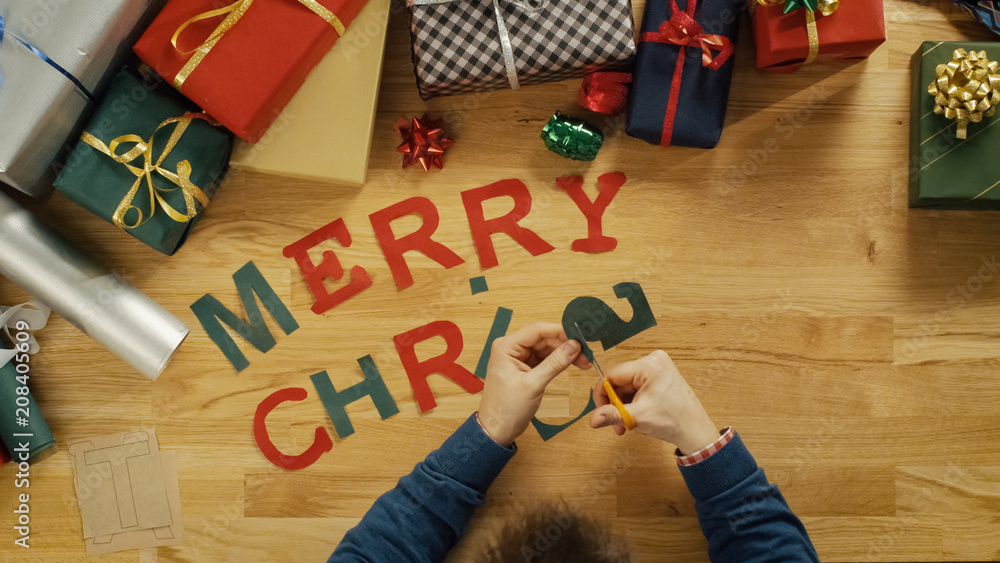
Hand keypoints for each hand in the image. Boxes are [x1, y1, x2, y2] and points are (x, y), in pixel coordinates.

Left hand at [478, 322, 590, 446]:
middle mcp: (511, 348)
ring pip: (546, 348)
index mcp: (507, 346)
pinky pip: (545, 359)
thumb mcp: (534, 384)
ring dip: (565, 353)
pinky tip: (573, 363)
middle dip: (566, 344)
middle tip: (586, 353)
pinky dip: (559, 361)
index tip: (580, 336)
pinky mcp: (525, 368)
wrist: (497, 430)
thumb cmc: (507, 409)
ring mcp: (518, 358)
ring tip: (584, 361)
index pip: (537, 330)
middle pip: (544, 338)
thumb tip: (574, 345)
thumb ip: (555, 363)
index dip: (561, 331)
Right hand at [590, 350, 719, 454]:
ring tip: (629, 422)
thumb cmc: (673, 421)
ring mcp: (658, 366)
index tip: (601, 411)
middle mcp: (654, 360)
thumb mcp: (638, 417)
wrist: (695, 430)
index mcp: (649, 365)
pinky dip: (633, 401)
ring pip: (626, 384)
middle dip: (615, 402)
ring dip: (623, 404)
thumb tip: (592, 419)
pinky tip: (637, 414)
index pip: (612, 374)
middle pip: (619, 379)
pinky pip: (636, 385)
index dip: (602, 393)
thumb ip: (612, 415)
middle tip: (617, 423)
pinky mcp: (660, 374)